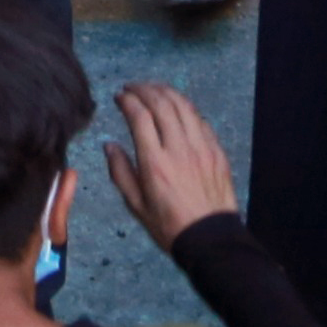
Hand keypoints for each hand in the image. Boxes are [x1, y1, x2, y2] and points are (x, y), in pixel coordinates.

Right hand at [106, 80, 239, 245]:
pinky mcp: (216, 150)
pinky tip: (178, 107)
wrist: (211, 239)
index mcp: (155, 162)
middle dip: (144, 89)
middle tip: (132, 87)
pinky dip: (185, 107)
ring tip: (153, 89)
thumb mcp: (136, 205)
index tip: (119, 96)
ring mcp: (201, 147)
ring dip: (166, 91)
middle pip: (161, 104)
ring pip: (183, 105)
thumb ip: (120, 172)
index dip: (127, 100)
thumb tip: (109, 145)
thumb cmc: (169, 225)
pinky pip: (200, 119)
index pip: (139, 116)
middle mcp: (178, 148)